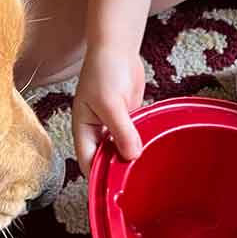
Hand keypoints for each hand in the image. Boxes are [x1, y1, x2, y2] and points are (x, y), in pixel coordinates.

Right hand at [72, 44, 144, 175]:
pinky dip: (142, 143)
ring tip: (146, 171)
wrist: (117, 47)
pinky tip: (153, 151)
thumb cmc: (104, 71)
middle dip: (117, 170)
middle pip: (105, 159)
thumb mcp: (110, 103)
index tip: (115, 190)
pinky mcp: (128, 118)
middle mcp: (96, 131)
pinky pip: (134, 137)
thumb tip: (131, 156)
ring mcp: (113, 125)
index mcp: (83, 129)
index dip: (98, 178)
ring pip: (121, 149)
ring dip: (131, 157)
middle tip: (135, 184)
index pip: (87, 162)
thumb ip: (120, 131)